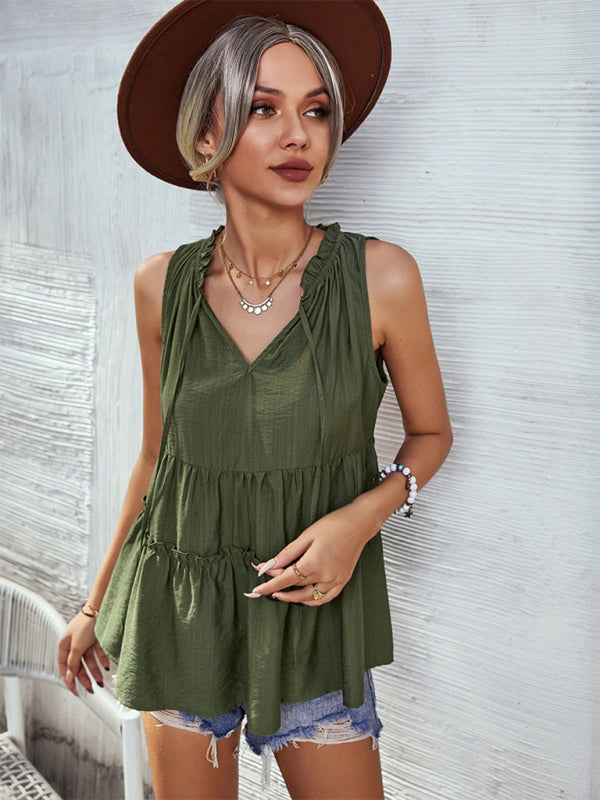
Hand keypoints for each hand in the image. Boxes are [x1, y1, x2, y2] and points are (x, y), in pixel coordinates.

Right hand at [58, 612, 109, 694]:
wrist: (101, 608)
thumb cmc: (86, 623)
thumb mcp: (77, 647)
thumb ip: (73, 663)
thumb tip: (69, 678)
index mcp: (64, 644)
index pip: (64, 666)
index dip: (68, 679)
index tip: (75, 690)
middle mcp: (74, 642)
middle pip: (77, 664)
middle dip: (84, 677)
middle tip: (91, 689)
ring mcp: (85, 640)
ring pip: (89, 660)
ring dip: (94, 671)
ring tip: (101, 681)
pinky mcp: (96, 638)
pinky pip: (98, 652)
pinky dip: (102, 660)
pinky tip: (106, 667)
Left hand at [247, 502, 375, 605]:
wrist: (360, 523)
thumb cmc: (334, 524)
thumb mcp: (307, 536)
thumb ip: (287, 553)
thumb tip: (269, 565)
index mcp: (313, 563)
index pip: (285, 580)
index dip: (268, 586)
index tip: (256, 589)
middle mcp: (325, 576)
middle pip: (295, 588)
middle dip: (277, 589)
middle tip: (263, 588)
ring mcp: (335, 581)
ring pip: (309, 598)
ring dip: (292, 598)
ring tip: (279, 594)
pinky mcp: (343, 581)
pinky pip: (324, 598)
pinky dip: (311, 601)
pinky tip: (302, 597)